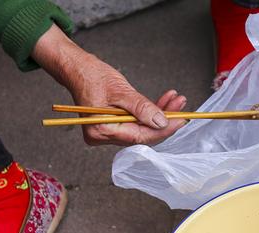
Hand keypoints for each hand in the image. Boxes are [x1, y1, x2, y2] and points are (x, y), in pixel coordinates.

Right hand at [32, 25, 186, 145]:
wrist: (77, 68)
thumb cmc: (92, 76)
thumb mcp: (121, 91)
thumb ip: (142, 109)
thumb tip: (161, 122)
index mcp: (101, 131)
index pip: (139, 137)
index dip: (162, 129)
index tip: (180, 120)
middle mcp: (103, 136)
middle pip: (142, 134)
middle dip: (163, 121)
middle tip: (180, 106)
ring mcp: (107, 132)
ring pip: (140, 128)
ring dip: (159, 115)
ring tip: (175, 100)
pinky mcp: (112, 125)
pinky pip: (134, 123)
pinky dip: (148, 113)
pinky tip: (163, 102)